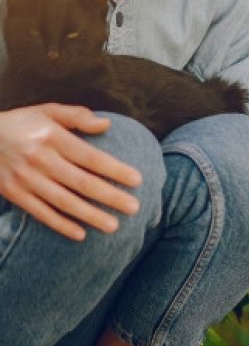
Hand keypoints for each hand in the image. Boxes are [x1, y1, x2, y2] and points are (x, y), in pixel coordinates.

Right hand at [0, 104, 142, 240]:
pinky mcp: (14, 193)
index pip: (90, 157)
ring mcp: (25, 178)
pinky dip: (60, 224)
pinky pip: (40, 212)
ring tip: (114, 226)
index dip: (114, 170)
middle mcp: (39, 158)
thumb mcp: (46, 111)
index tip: (138, 180)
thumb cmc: (21, 124)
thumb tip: (107, 124)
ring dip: (89, 215)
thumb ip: (77, 117)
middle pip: (81, 182)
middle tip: (135, 208)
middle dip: (110, 196)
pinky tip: (80, 234)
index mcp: (52, 137)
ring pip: (63, 201)